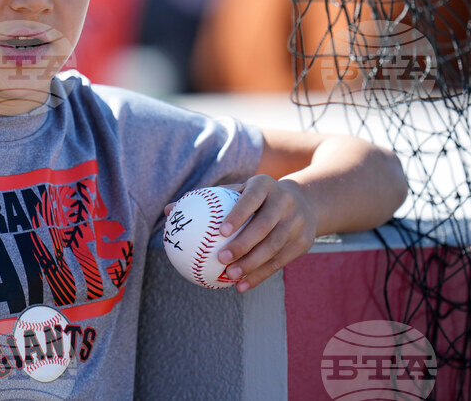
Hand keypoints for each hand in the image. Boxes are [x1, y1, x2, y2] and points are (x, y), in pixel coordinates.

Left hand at [215, 174, 317, 292]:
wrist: (303, 203)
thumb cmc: (255, 199)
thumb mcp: (237, 192)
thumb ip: (206, 200)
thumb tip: (167, 209)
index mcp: (264, 185)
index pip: (251, 198)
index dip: (237, 214)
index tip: (220, 231)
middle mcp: (284, 202)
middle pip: (265, 226)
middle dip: (244, 244)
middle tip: (221, 259)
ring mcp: (297, 223)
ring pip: (274, 246)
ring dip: (252, 264)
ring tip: (230, 276)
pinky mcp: (303, 242)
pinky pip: (280, 262)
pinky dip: (260, 275)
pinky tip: (242, 286)